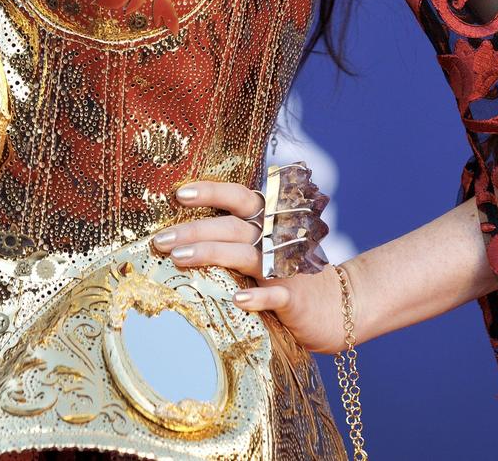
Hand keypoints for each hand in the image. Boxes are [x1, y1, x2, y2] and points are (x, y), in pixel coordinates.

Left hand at [154, 179, 350, 354]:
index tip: (179, 194)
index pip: (239, 197)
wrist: (337, 305)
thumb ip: (230, 236)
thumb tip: (177, 233)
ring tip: (180, 258)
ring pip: (246, 255)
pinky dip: (258, 297)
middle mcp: (275, 238)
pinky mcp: (295, 298)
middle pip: (233, 226)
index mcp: (267, 221)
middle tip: (160, 239)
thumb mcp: (262, 247)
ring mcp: (286, 268)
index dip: (211, 191)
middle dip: (195, 230)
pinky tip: (238, 300)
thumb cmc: (285, 272)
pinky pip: (276, 295)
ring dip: (213, 253)